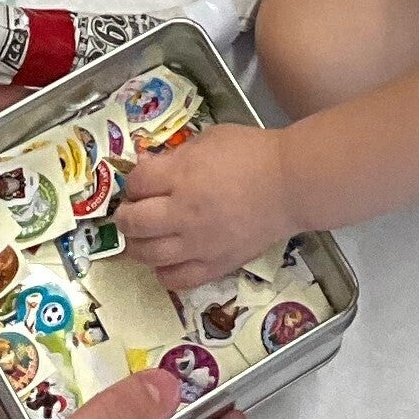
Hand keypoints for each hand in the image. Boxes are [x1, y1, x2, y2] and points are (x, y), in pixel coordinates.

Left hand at [115, 125, 297, 292]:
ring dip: (137, 246)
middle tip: (133, 212)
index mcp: (181, 176)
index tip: (141, 182)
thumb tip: (148, 167)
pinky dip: (163, 272)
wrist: (291, 185)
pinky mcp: (214, 265)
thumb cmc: (254, 153)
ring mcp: (197, 244)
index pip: (136, 183)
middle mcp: (182, 213)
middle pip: (133, 222)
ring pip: (147, 255)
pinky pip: (176, 279)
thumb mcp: (210, 139)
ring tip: (142, 238)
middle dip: (126, 216)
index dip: (134, 182)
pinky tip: (166, 261)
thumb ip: (177, 155)